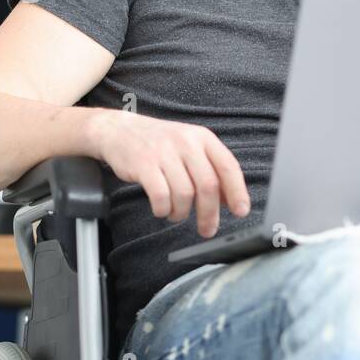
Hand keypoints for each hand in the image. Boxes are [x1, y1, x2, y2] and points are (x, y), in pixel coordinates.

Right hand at [90, 110, 248, 237]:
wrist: (119, 130)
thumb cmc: (159, 144)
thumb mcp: (189, 147)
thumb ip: (210, 170)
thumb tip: (228, 201)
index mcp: (203, 138)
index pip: (228, 166)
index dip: (237, 192)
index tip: (241, 212)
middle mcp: (186, 142)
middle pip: (208, 185)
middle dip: (210, 213)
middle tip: (207, 229)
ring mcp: (164, 152)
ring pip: (185, 194)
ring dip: (182, 213)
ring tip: (176, 214)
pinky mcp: (143, 164)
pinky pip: (161, 196)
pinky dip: (163, 210)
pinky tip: (162, 209)